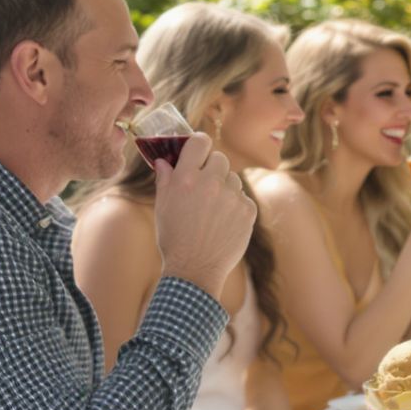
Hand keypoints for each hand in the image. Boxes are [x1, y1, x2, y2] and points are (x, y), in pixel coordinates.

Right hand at [155, 132, 256, 296]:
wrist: (195, 268)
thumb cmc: (174, 237)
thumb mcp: (162, 206)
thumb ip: (165, 178)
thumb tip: (164, 159)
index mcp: (186, 177)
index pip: (200, 141)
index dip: (199, 144)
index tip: (199, 150)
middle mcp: (211, 183)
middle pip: (219, 158)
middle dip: (212, 167)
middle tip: (205, 184)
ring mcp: (232, 196)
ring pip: (233, 179)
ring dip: (225, 187)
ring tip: (213, 210)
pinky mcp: (248, 211)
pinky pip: (243, 198)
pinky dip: (236, 206)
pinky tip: (224, 222)